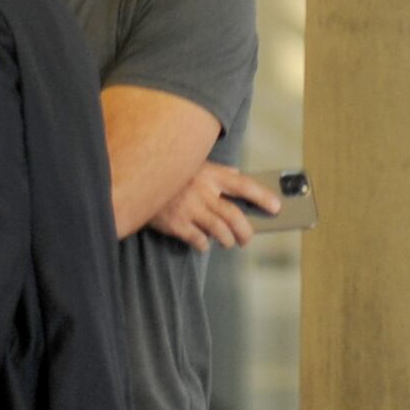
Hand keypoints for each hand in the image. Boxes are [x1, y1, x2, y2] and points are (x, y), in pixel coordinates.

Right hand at [155, 161, 279, 250]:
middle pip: (234, 216)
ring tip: (229, 243)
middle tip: (247, 239)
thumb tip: (236, 173)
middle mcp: (202, 192)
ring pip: (220, 231)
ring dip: (228, 240)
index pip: (244, 185)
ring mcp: (189, 209)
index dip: (263, 197)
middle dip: (246, 231)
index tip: (276, 207)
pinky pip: (198, 240)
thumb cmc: (167, 173)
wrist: (134, 182)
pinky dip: (204, 245)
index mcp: (210, 174)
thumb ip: (216, 170)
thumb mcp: (193, 163)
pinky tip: (204, 244)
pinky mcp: (176, 224)